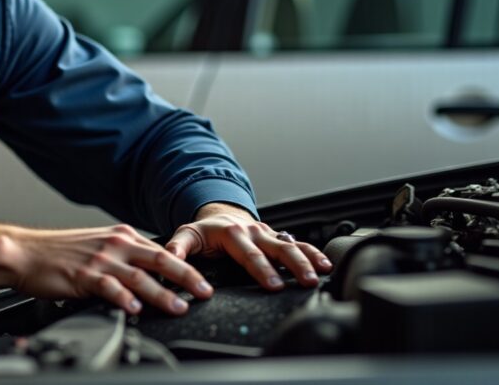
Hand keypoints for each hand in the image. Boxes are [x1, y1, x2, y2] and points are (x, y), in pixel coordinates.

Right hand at [0, 222, 212, 316]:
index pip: (161, 250)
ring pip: (140, 277)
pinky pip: (109, 288)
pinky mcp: (83, 275)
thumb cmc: (59, 253)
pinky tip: (135, 308)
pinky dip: (124, 298)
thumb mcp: (97, 246)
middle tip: (205, 291)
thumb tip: (149, 275)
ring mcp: (100, 260)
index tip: (203, 279)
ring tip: (179, 306)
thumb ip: (123, 257)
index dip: (185, 265)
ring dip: (163, 293)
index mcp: (121, 236)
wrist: (24, 252)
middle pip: (160, 260)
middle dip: (187, 276)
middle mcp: (114, 245)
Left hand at [163, 203, 332, 290]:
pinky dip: (314, 253)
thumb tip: (172, 259)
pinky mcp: (278, 238)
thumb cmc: (205, 231)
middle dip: (292, 266)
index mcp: (233, 234)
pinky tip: (326, 265)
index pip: (249, 255)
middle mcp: (254, 232)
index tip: (273, 284)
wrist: (220, 215)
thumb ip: (178, 247)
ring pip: (293, 245)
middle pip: (277, 249)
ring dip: (308, 259)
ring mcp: (269, 234)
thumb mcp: (187, 235)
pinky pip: (300, 244)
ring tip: (320, 274)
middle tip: (305, 281)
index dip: (261, 269)